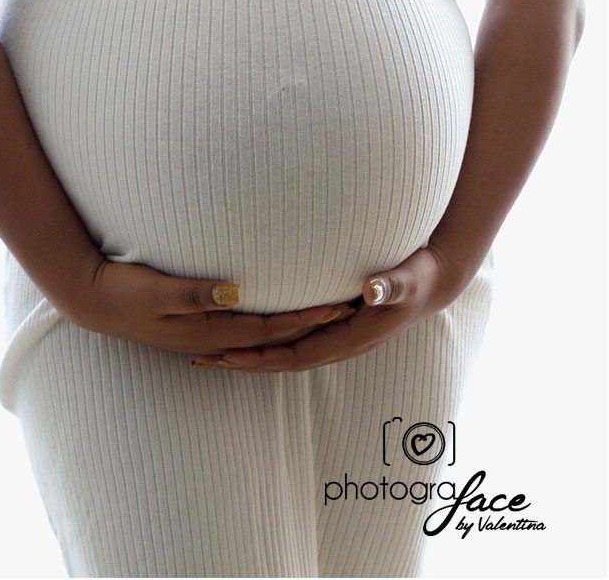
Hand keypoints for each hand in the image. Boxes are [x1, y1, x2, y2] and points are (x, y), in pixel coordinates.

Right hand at [63, 255, 359, 356]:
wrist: (90, 300)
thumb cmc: (121, 291)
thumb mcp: (155, 289)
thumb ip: (194, 292)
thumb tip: (236, 292)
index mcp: (207, 331)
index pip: (269, 328)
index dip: (305, 318)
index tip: (337, 305)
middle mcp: (211, 338)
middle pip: (272, 336)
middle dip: (310, 325)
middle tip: (347, 310)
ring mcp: (202, 334)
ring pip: (260, 335)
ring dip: (291, 327)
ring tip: (322, 315)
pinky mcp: (194, 325)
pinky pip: (243, 329)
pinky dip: (266, 324)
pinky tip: (271, 314)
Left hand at [189, 244, 468, 372]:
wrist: (434, 281)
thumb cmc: (419, 275)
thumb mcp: (408, 279)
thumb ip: (390, 285)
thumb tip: (371, 290)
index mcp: (351, 338)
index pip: (298, 353)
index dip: (264, 355)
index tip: (230, 355)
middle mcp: (339, 343)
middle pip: (283, 359)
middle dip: (243, 361)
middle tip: (201, 359)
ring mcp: (335, 336)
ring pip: (284, 351)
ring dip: (248, 353)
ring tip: (208, 352)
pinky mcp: (331, 326)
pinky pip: (292, 338)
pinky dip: (264, 339)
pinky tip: (239, 333)